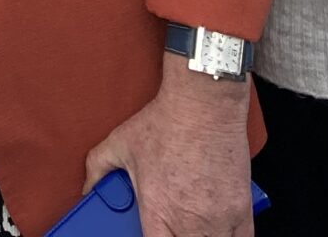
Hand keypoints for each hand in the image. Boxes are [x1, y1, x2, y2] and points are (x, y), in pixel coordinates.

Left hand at [83, 54, 253, 236]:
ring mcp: (218, 219)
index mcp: (157, 212)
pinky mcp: (242, 209)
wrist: (203, 104)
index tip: (153, 235)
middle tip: (173, 229)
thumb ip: (98, 168)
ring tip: (194, 229)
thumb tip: (86, 185)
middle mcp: (189, 222)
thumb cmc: (164, 123)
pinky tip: (220, 232)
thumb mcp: (120, 143)